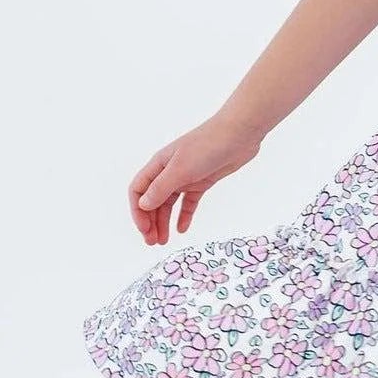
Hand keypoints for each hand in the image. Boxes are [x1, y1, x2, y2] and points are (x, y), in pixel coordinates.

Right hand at [128, 110, 263, 245]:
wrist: (239, 134)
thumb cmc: (207, 146)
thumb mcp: (180, 170)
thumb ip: (161, 189)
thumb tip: (143, 205)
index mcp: (158, 165)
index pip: (138, 190)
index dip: (137, 211)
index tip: (144, 230)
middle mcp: (169, 171)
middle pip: (152, 200)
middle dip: (150, 222)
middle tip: (153, 242)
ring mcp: (186, 177)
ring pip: (170, 204)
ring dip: (164, 222)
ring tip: (163, 240)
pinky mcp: (203, 181)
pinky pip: (189, 202)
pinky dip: (184, 215)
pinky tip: (182, 229)